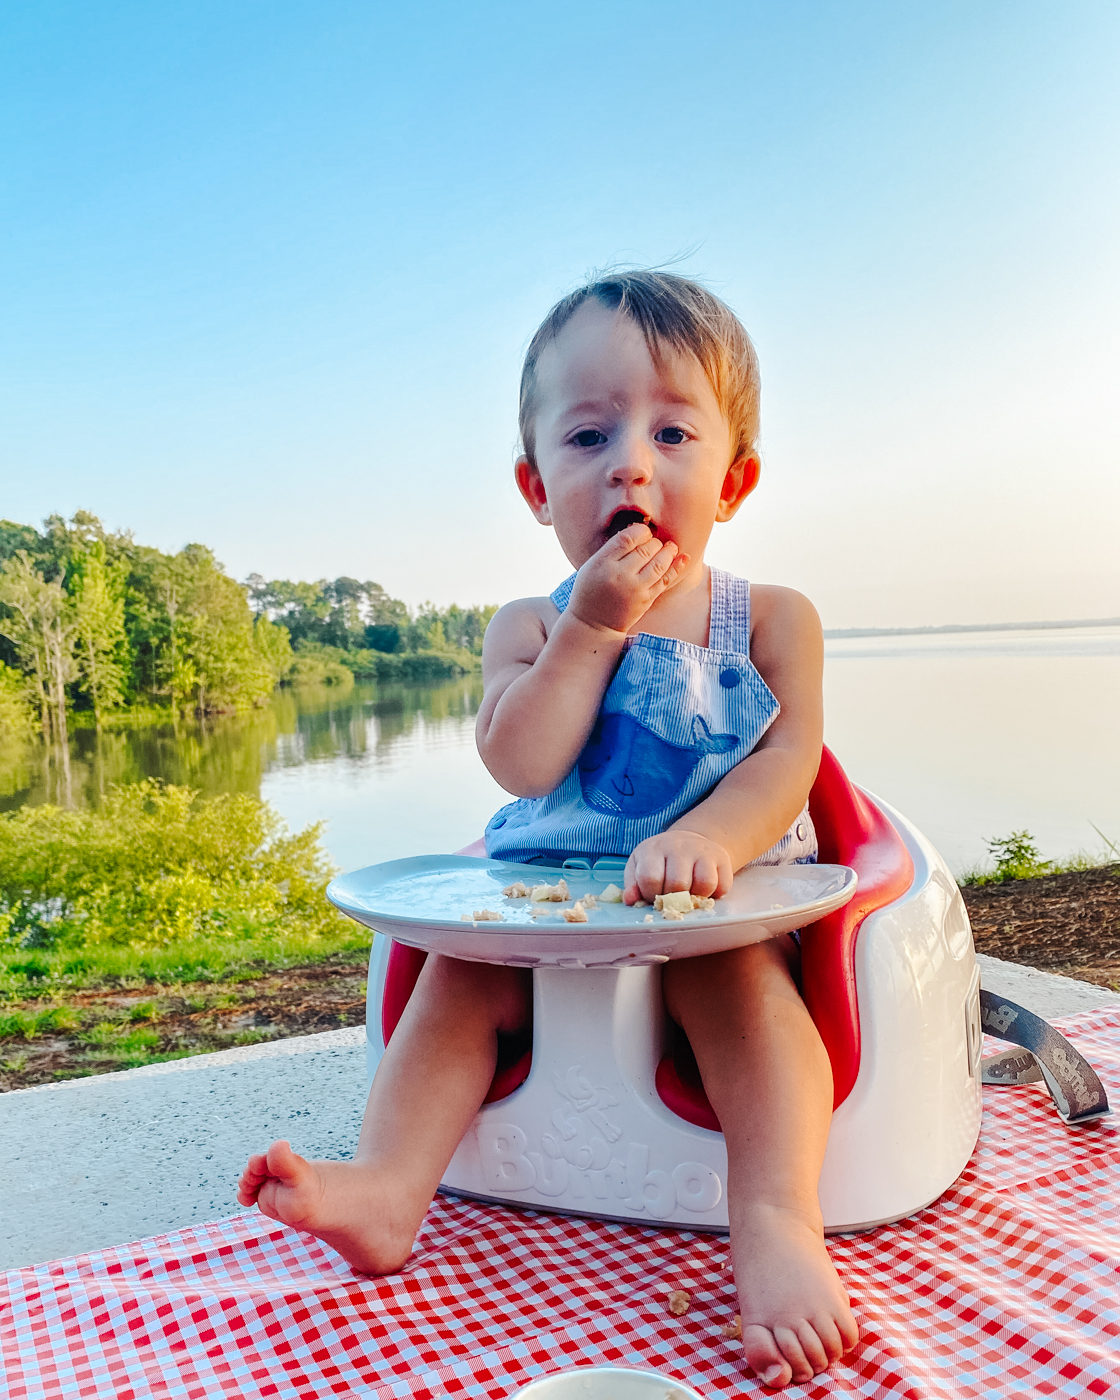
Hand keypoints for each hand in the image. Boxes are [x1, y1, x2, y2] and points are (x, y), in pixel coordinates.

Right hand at [569, 524, 688, 634]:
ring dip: (668, 552)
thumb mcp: (591, 566)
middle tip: (656, 542)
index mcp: (602, 563)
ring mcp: (635, 588)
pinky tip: (683, 558)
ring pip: (659, 563)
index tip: (644, 532)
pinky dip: (676, 567)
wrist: (593, 624)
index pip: (627, 538)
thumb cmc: (590, 591)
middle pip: (645, 549)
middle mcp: (620, 574)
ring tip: (671, 546)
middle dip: (655, 542)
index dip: (641, 531)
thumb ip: (611, 550)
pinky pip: (665, 580)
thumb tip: (636, 531)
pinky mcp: (646, 600)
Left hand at [624, 829, 732, 904]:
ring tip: (688, 894)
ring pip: (704, 884)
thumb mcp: (639, 867)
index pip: (650, 878)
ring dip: (696, 898)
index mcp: (653, 848)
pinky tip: (703, 890)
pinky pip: (722, 886)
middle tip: (672, 896)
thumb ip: (632, 885)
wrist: (688, 841)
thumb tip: (631, 900)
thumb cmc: (659, 860)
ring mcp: (702, 850)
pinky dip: (714, 895)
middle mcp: (679, 845)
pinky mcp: (722, 857)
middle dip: (673, 899)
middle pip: (678, 884)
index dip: (650, 894)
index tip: (653, 895)